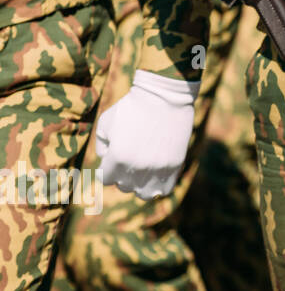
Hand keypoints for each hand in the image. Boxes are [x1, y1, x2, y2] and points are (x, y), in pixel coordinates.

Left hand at [95, 71, 199, 199]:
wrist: (165, 96)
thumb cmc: (132, 107)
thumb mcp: (106, 123)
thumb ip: (102, 147)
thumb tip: (108, 162)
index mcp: (118, 157)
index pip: (105, 178)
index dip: (107, 167)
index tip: (114, 155)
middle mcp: (138, 167)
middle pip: (124, 185)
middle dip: (123, 173)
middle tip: (130, 155)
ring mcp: (158, 167)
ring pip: (143, 193)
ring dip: (139, 184)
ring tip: (141, 170)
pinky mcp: (175, 165)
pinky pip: (163, 190)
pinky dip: (157, 186)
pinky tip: (154, 174)